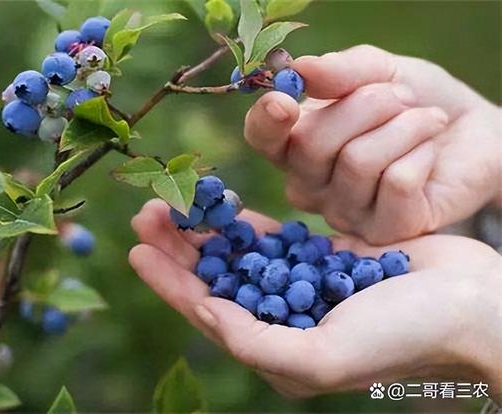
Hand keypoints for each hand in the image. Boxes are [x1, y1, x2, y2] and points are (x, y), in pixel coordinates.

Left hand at [129, 199, 501, 400]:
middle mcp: (283, 319)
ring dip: (205, 229)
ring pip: (239, 255)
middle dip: (179, 248)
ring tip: (173, 201)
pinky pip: (274, 237)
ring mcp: (302, 286)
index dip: (169, 282)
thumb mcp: (325, 355)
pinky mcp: (323, 258)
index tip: (136, 249)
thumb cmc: (402, 337)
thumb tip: (206, 314)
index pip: (208, 312)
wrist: (470, 305)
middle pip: (216, 279)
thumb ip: (259, 342)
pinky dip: (246, 222)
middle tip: (146, 212)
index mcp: (277, 350)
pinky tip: (222, 204)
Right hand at [244, 45, 501, 243]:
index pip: (262, 138)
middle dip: (364, 105)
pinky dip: (421, 153)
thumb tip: (300, 70)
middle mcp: (310, 185)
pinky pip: (396, 183)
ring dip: (403, 127)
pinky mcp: (384, 231)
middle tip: (401, 97)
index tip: (283, 100)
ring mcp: (344, 213)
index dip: (266, 121)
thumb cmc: (413, 100)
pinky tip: (429, 153)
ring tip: (425, 120)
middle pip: (311, 144)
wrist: (469, 130)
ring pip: (357, 161)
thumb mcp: (378, 71)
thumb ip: (339, 71)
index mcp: (295, 144)